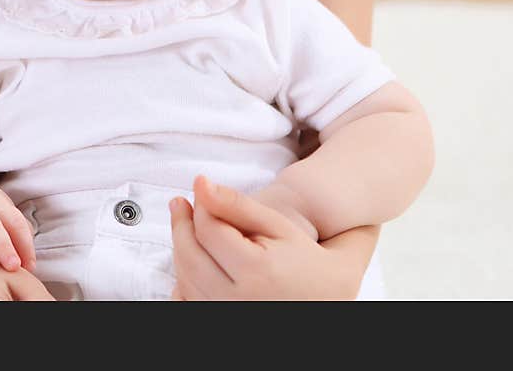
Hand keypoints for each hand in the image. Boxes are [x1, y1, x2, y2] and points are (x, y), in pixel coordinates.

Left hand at [169, 176, 371, 299]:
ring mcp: (228, 318)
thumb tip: (201, 184)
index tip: (199, 188)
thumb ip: (240, 205)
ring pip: (184, 280)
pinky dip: (183, 280)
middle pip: (189, 255)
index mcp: (257, 272)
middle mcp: (239, 302)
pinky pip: (186, 303)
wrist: (333, 302)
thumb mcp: (281, 227)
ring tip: (185, 226)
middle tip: (179, 203)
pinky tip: (191, 261)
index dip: (200, 203)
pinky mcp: (222, 327)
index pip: (208, 230)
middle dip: (180, 224)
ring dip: (180, 249)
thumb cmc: (310, 262)